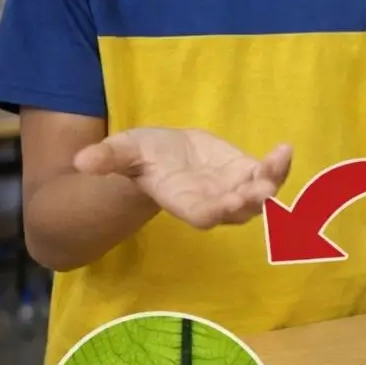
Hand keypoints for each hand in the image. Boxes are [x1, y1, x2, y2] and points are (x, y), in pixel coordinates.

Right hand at [73, 127, 291, 229]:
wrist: (164, 154)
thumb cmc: (141, 156)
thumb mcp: (122, 151)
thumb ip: (107, 158)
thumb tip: (81, 161)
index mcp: (184, 201)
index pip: (202, 215)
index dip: (215, 212)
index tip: (226, 206)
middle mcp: (214, 203)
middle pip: (237, 211)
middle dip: (251, 201)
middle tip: (263, 189)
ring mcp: (234, 190)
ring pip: (260, 197)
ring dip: (272, 182)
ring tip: (279, 160)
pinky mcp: (247, 173)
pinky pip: (268, 174)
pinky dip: (278, 166)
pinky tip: (284, 149)